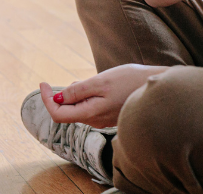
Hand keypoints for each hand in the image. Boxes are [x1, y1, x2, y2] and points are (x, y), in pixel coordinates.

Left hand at [39, 64, 165, 128]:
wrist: (160, 88)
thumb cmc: (131, 81)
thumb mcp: (100, 82)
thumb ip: (78, 91)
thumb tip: (58, 98)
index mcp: (91, 114)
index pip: (58, 115)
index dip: (46, 99)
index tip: (43, 83)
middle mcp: (95, 120)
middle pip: (67, 112)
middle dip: (59, 96)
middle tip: (58, 81)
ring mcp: (103, 118)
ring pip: (78, 108)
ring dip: (73, 95)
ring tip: (80, 81)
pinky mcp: (110, 113)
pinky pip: (89, 107)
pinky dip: (84, 96)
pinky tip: (93, 85)